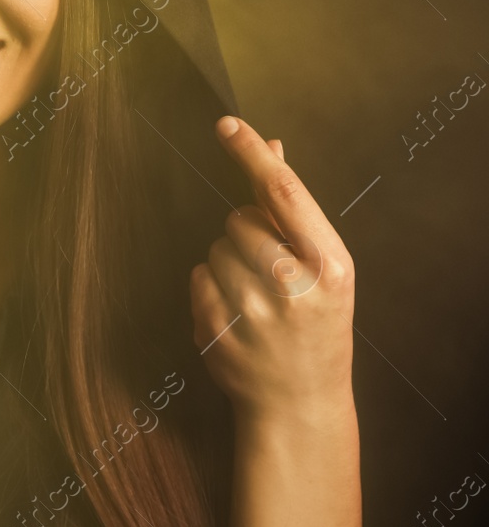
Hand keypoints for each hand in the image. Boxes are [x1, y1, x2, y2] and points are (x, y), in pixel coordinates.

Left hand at [190, 116, 355, 422]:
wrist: (301, 401)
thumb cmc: (316, 323)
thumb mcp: (324, 267)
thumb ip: (293, 210)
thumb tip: (271, 146)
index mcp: (330, 265)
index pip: (283, 193)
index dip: (251, 154)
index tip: (227, 125)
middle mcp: (294, 286)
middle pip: (238, 220)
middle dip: (247, 236)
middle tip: (271, 273)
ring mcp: (252, 312)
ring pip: (214, 247)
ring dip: (228, 262)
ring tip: (257, 298)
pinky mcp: (216, 330)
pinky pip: (196, 276)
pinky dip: (209, 287)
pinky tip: (236, 315)